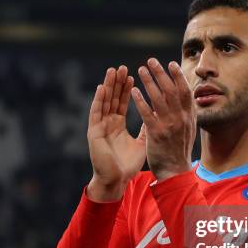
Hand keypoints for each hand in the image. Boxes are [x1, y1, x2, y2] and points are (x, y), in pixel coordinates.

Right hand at [87, 66, 146, 201]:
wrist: (116, 180)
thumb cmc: (127, 165)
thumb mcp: (140, 143)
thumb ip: (145, 128)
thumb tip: (154, 115)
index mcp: (117, 125)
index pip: (122, 102)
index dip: (127, 89)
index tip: (133, 75)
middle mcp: (107, 123)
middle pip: (113, 99)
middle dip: (117, 83)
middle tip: (122, 67)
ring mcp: (100, 126)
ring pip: (104, 102)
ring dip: (108, 86)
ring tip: (113, 71)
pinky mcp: (94, 132)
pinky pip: (96, 113)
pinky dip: (98, 100)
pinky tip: (102, 88)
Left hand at [131, 58, 195, 180]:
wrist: (175, 171)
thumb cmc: (179, 150)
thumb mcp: (188, 129)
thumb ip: (185, 113)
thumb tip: (185, 98)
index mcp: (189, 116)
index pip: (185, 90)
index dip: (178, 76)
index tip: (171, 63)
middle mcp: (181, 118)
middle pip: (171, 89)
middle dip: (161, 73)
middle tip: (151, 61)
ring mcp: (169, 125)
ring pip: (159, 98)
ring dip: (149, 82)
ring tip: (140, 70)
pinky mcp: (156, 133)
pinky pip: (147, 113)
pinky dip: (140, 100)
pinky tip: (133, 91)